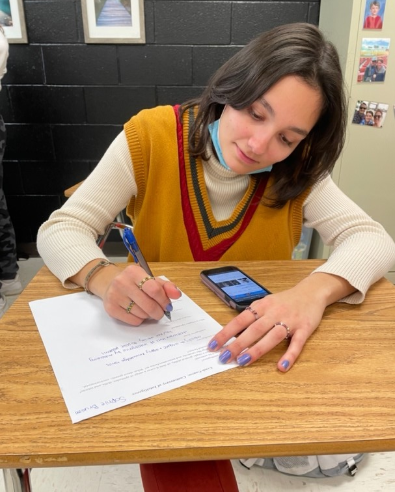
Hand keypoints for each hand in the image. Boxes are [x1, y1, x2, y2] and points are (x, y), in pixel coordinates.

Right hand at [102, 264, 180, 325]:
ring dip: (149, 315)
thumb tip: (177, 294)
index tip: (167, 305)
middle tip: (160, 312)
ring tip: (146, 309)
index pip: (154, 289)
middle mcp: (122, 282)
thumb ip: (166, 286)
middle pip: (149, 305)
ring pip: (142, 314)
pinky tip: (137, 312)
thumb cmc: (135, 282)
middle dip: (158, 312)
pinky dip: (140, 319)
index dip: (164, 300)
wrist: (110, 284)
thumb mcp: (150, 279)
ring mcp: (114, 295)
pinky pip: (133, 321)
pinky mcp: (110, 308)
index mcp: (134, 272)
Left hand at [208, 273, 354, 370]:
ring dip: (257, 350)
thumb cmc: (284, 301)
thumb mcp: (266, 303)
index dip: (226, 333)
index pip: (240, 320)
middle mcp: (274, 312)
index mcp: (262, 306)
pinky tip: (281, 366)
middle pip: (254, 329)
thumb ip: (252, 316)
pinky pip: (297, 343)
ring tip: (243, 361)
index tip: (213, 345)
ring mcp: (290, 321)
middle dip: (237, 344)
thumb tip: (232, 334)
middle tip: (224, 357)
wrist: (311, 292)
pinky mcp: (305, 328)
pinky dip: (289, 355)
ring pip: (272, 336)